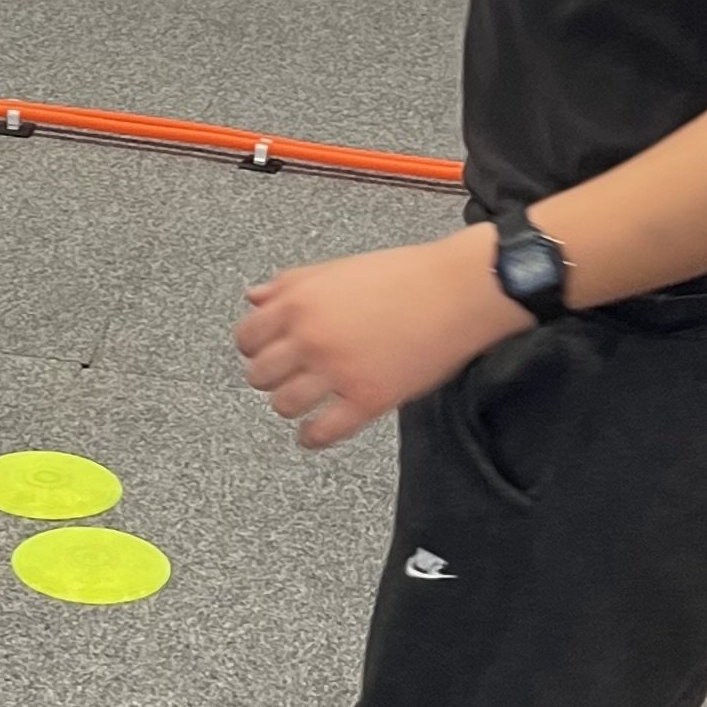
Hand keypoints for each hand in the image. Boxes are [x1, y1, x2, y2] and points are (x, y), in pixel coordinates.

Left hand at [236, 228, 513, 451]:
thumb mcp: (337, 268)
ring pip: (284, 405)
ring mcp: (338, 371)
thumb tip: (253, 298)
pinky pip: (322, 432)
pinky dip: (312, 437)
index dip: (254, 347)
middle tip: (288, 374)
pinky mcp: (368, 399)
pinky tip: (313, 434)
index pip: (246, 337)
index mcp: (299, 302)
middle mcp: (311, 338)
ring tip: (305, 400)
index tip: (264, 351)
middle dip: (270, 376)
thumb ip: (290, 284)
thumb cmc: (405, 274)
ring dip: (290, 404)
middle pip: (259, 375)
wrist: (459, 290)